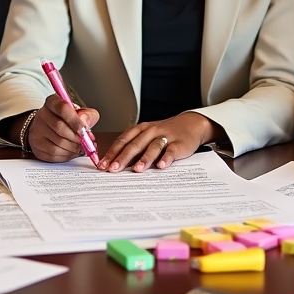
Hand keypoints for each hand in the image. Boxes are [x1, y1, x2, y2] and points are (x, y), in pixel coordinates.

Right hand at [26, 93, 98, 162]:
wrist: (49, 127)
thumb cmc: (66, 119)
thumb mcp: (80, 112)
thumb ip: (88, 115)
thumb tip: (85, 123)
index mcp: (53, 102)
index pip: (62, 109)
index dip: (75, 121)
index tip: (84, 129)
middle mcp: (42, 115)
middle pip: (59, 128)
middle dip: (76, 137)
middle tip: (86, 141)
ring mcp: (37, 131)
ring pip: (57, 144)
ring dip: (73, 148)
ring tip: (81, 147)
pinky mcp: (37, 146)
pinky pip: (53, 154)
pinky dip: (66, 155)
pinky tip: (72, 152)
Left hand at [98, 111, 215, 172]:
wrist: (191, 124)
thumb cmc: (165, 133)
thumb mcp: (147, 137)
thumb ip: (134, 149)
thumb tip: (115, 165)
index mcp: (140, 129)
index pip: (123, 141)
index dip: (112, 153)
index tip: (103, 165)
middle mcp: (151, 131)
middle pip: (135, 144)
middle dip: (123, 157)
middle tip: (114, 169)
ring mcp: (165, 136)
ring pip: (153, 147)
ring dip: (144, 158)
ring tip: (137, 170)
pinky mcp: (179, 143)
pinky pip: (172, 151)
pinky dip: (166, 158)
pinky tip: (161, 166)